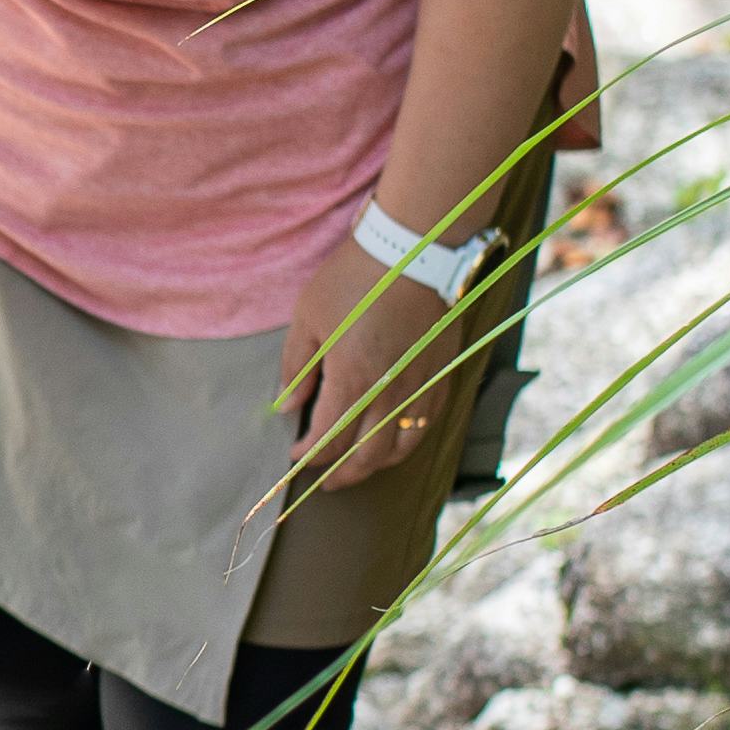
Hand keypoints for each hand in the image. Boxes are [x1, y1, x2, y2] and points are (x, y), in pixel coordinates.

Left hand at [281, 239, 465, 495]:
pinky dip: (406, 443)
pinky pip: (426, 425)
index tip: (295, 455)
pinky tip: (392, 442)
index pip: (328, 439)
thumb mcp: (309, 316)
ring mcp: (420, 386)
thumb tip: (288, 404)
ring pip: (400, 448)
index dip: (308, 455)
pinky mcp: (440, 375)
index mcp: (352, 379)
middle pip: (366, 456)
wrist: (415, 248)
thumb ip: (297, 366)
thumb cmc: (356, 277)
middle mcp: (390, 392)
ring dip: (375, 466)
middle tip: (325, 481)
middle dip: (341, 475)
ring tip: (357, 470)